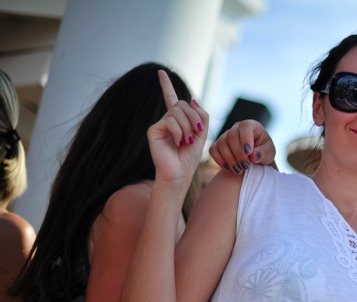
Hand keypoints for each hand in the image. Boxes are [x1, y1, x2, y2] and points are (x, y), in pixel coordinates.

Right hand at [147, 70, 208, 186]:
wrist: (180, 174)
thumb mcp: (202, 134)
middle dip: (195, 118)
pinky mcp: (153, 129)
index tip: (160, 72)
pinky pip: (170, 120)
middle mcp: (167, 120)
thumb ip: (201, 116)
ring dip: (188, 127)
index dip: (166, 85)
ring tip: (186, 142)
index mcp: (177, 120)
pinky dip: (179, 132)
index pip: (171, 98)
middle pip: (183, 104)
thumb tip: (193, 99)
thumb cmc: (189, 158)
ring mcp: (159, 124)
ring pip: (178, 111)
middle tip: (197, 133)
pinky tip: (178, 142)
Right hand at [209, 119, 275, 173]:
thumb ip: (264, 153)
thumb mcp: (269, 153)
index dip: (245, 139)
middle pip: (231, 137)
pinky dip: (219, 160)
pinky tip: (229, 168)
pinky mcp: (218, 145)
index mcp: (251, 125)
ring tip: (239, 170)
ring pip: (221, 144)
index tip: (249, 152)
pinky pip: (213, 150)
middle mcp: (236, 128)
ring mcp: (225, 136)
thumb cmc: (264, 153)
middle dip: (238, 154)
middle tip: (246, 166)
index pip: (245, 127)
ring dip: (230, 159)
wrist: (255, 160)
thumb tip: (253, 156)